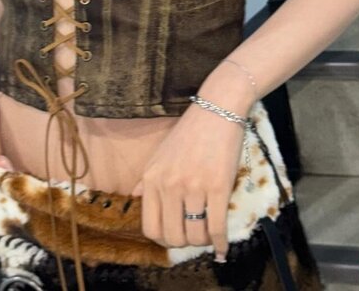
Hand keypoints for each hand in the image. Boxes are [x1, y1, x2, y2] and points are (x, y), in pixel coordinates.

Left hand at [130, 99, 244, 261]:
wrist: (217, 109)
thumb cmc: (189, 132)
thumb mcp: (159, 154)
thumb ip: (145, 179)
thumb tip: (135, 197)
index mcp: (152, 178)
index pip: (150, 228)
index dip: (164, 239)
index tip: (176, 236)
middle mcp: (168, 185)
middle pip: (172, 237)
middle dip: (185, 243)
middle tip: (195, 235)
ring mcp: (194, 187)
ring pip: (196, 236)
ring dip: (204, 242)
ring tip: (209, 235)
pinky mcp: (218, 187)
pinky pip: (217, 227)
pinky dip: (221, 244)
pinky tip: (223, 248)